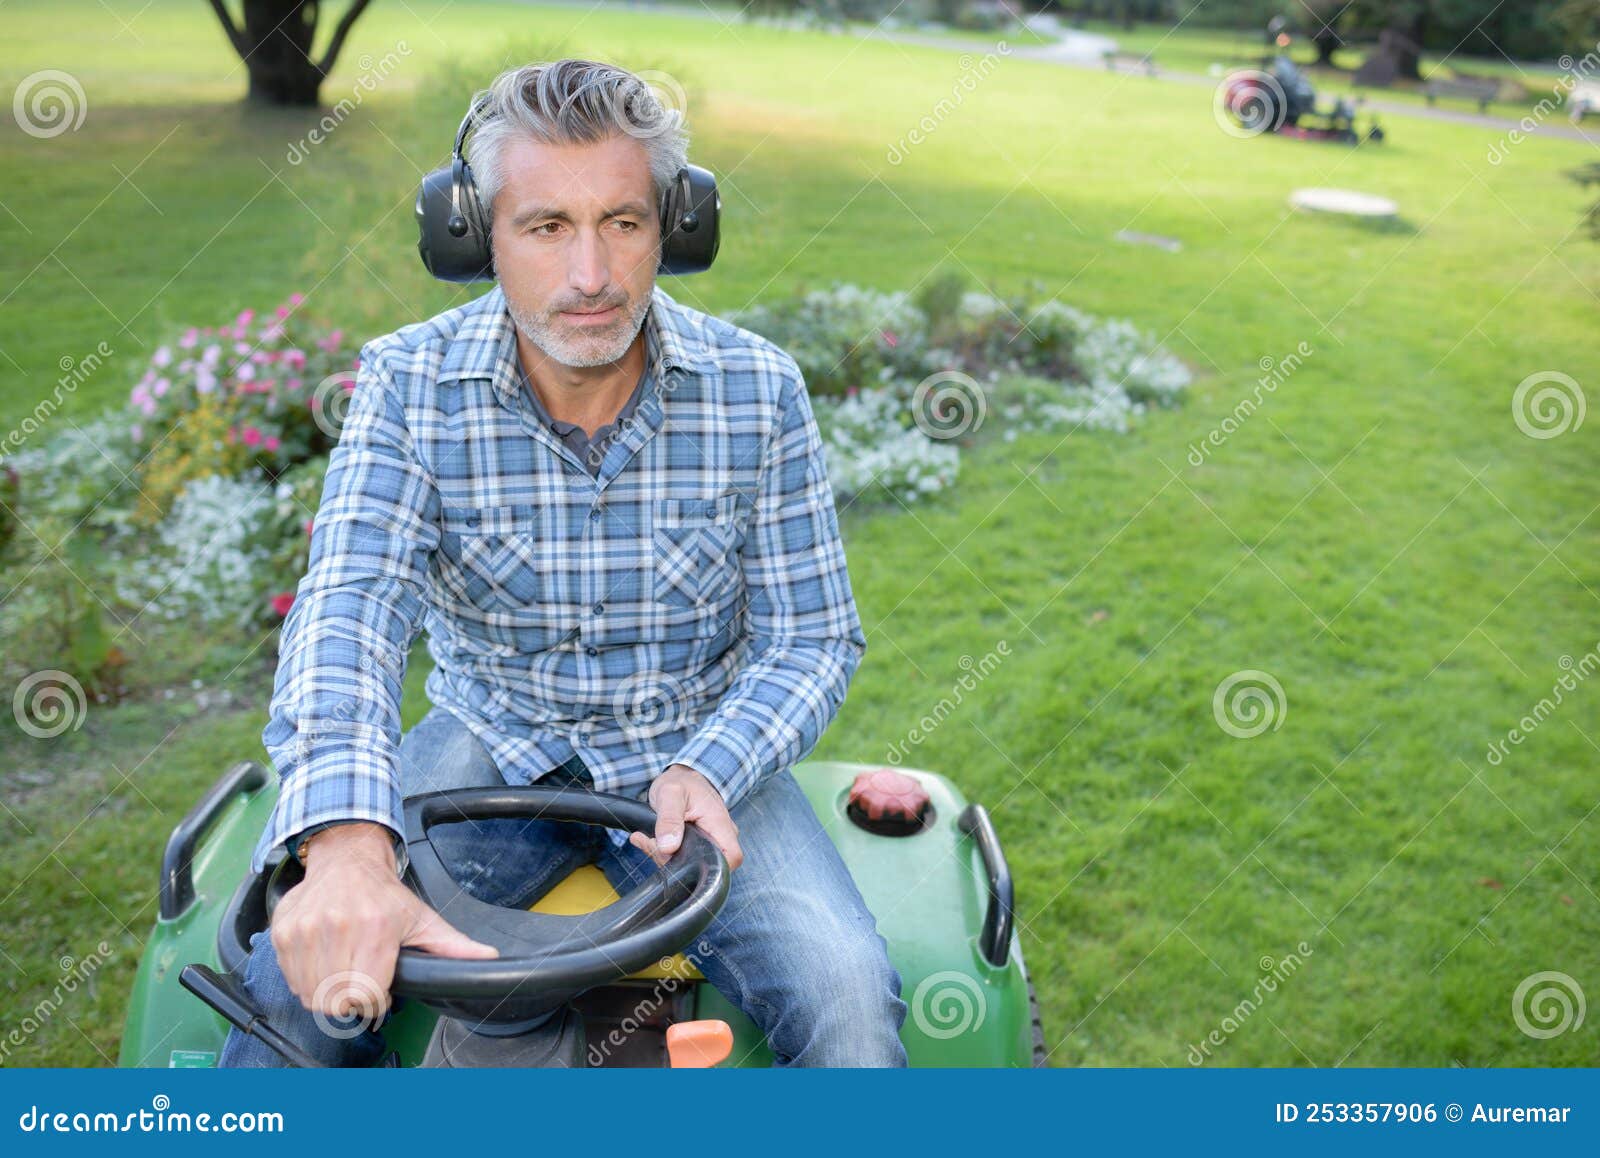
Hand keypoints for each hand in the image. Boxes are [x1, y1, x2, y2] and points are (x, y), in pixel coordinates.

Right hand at [270, 822, 498, 1022]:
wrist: (345, 859)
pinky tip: (324, 963)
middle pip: (336, 1001)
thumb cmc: (383, 895)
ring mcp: (305, 931)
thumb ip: (453, 946)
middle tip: (361, 980)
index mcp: (375, 928)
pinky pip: (291, 981)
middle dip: (352, 999)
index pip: (366, 996)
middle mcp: (337, 928)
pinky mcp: (283, 934)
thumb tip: (489, 958)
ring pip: (311, 996)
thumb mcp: (422, 918)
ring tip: (343, 970)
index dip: (376, 1000)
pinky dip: (307, 981)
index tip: (380, 988)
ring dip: (328, 993)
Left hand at [630, 764, 743, 870]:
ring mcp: (711, 839)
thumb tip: (668, 847)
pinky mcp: (700, 843)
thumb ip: (669, 819)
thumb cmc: (681, 782)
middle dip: (674, 861)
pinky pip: (684, 856)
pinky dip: (664, 852)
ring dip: (664, 856)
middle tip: (651, 843)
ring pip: (692, 863)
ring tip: (646, 838)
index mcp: (719, 823)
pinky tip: (649, 839)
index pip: (732, 858)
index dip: (713, 869)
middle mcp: (721, 834)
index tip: (680, 862)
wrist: (682, 776)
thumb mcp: (670, 794)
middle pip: (707, 865)